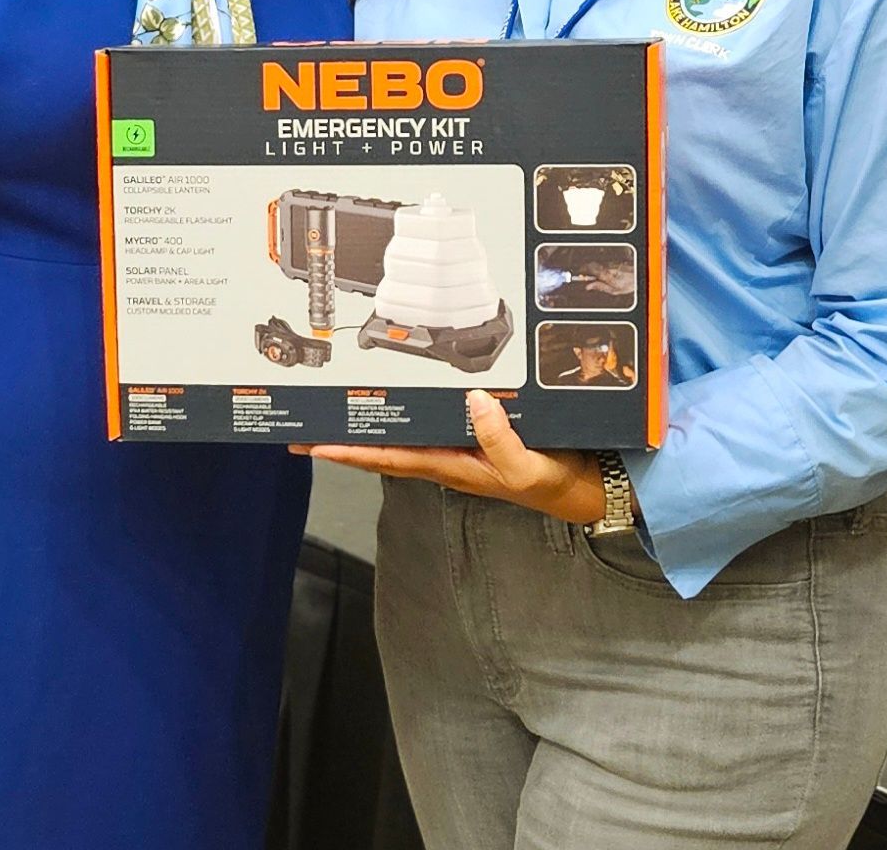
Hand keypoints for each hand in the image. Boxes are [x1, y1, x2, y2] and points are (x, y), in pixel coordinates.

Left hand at [295, 389, 610, 524]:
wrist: (583, 485)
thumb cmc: (554, 482)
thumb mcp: (528, 466)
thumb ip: (500, 439)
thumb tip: (472, 401)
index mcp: (452, 466)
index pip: (390, 459)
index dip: (351, 453)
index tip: (314, 446)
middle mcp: (447, 458)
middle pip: (384, 450)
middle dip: (344, 443)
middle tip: (302, 432)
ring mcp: (458, 448)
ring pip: (401, 437)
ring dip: (368, 430)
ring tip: (334, 415)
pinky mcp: (474, 434)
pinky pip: (427, 423)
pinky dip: (403, 415)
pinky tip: (393, 403)